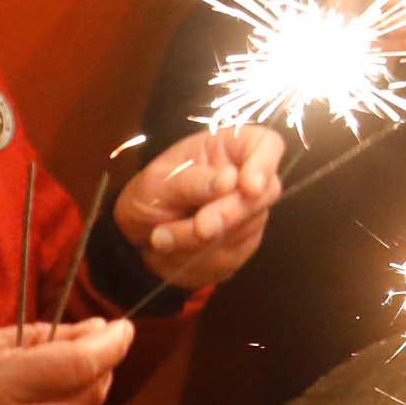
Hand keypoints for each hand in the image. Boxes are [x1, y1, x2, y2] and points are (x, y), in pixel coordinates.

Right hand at [0, 317, 132, 404]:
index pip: (80, 366)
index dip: (109, 345)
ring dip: (81, 395)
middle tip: (93, 346)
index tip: (122, 327)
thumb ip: (33, 338)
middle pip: (90, 394)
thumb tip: (86, 331)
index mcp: (4, 387)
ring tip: (57, 378)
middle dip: (102, 366)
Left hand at [114, 124, 287, 291]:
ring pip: (242, 232)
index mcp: (229, 148)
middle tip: (200, 226)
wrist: (139, 231)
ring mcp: (249, 214)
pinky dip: (196, 260)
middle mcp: (247, 179)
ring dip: (197, 242)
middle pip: (264, 194)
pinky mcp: (242, 247)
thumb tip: (230, 180)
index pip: (266, 144)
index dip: (264, 164)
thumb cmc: (150, 193)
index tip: (249, 187)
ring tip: (161, 236)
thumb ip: (193, 182)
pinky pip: (229, 259)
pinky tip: (173, 250)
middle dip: (229, 214)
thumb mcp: (158, 182)